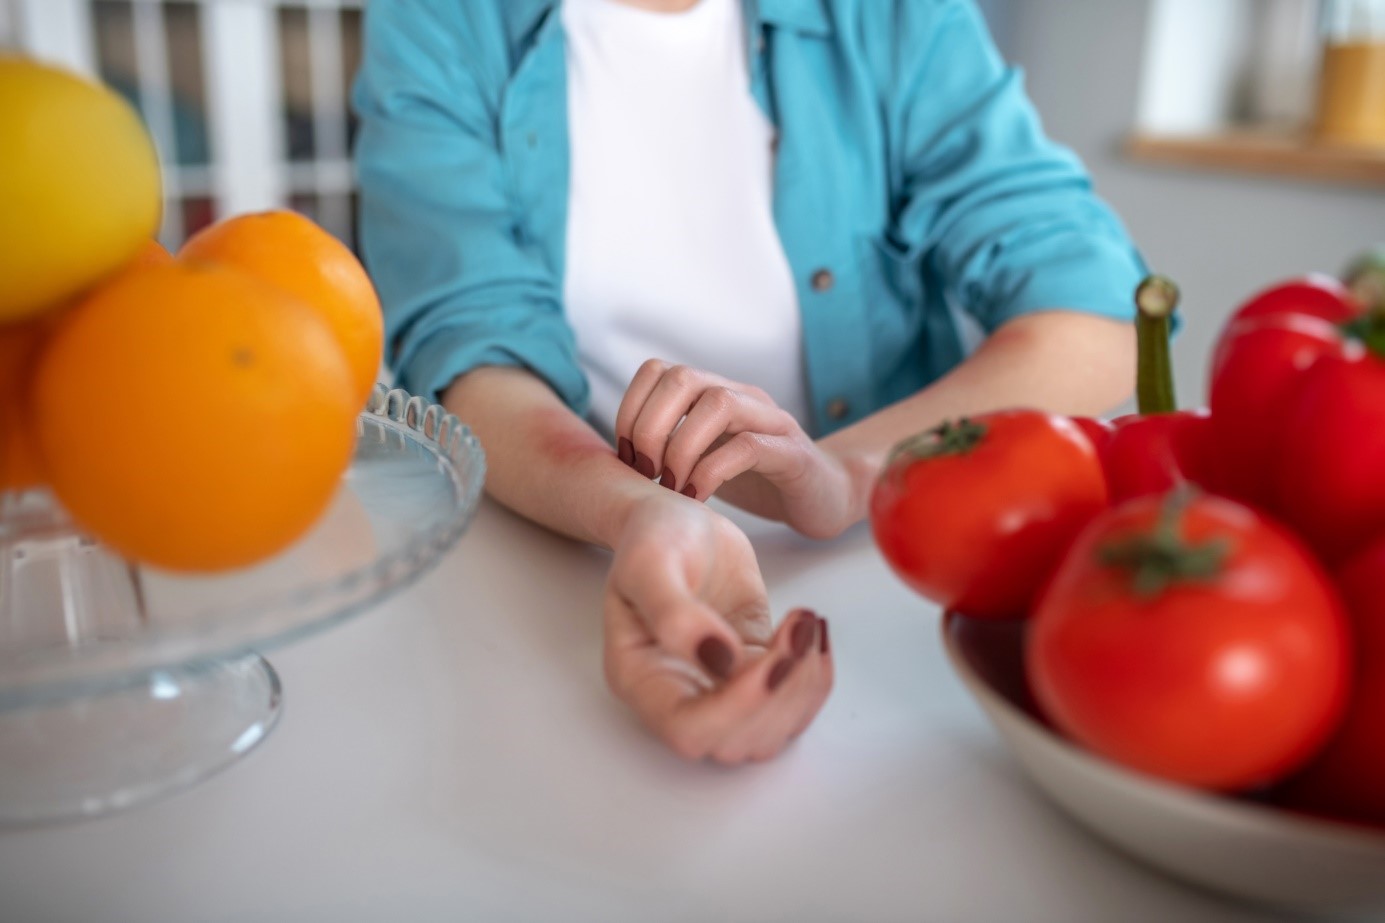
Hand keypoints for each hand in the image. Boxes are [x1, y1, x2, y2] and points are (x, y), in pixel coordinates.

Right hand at [603, 493, 832, 763]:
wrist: (680, 522)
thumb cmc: (654, 537)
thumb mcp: (651, 561)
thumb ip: (673, 612)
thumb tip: (715, 659)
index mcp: (640, 677)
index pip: (688, 728)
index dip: (737, 709)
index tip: (775, 658)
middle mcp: (678, 696)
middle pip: (735, 740)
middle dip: (781, 692)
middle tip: (801, 627)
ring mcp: (719, 690)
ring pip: (770, 731)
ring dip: (804, 685)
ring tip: (808, 623)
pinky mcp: (754, 673)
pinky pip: (791, 702)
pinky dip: (816, 676)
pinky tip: (815, 631)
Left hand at [615, 360, 863, 538]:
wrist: (826, 496)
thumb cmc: (758, 480)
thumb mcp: (704, 456)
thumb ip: (668, 445)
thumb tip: (615, 457)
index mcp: (713, 393)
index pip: (657, 371)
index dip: (631, 410)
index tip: (626, 458)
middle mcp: (741, 396)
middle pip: (683, 378)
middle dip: (651, 427)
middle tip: (645, 473)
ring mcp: (770, 421)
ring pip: (717, 405)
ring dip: (681, 449)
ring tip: (672, 487)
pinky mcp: (793, 453)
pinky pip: (749, 447)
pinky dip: (713, 472)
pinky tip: (699, 498)